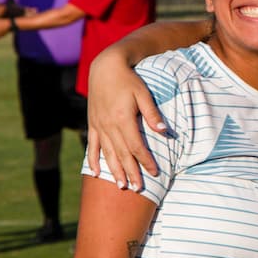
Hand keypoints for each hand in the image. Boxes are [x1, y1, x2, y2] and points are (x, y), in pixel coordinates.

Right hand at [86, 49, 164, 190]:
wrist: (105, 67)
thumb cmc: (129, 80)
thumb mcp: (143, 94)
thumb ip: (152, 114)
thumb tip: (164, 131)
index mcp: (123, 119)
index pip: (136, 147)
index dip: (145, 161)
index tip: (154, 173)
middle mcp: (109, 125)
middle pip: (122, 154)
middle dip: (131, 173)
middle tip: (138, 189)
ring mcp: (99, 125)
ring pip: (107, 153)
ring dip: (115, 171)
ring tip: (122, 186)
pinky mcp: (92, 123)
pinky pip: (93, 146)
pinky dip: (94, 160)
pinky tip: (96, 173)